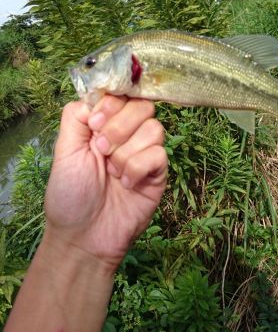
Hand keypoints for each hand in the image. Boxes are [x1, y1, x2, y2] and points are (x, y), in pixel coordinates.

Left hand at [44, 95, 167, 269]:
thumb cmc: (70, 195)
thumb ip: (75, 116)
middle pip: (142, 106)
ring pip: (154, 128)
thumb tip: (96, 96)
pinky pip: (160, 155)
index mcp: (104, 125)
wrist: (84, 236)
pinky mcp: (158, 173)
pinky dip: (138, 168)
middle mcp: (127, 135)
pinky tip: (126, 184)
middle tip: (101, 150)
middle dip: (120, 127)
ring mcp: (144, 153)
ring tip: (113, 172)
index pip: (121, 95)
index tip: (95, 124)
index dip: (112, 104)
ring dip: (128, 151)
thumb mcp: (64, 150)